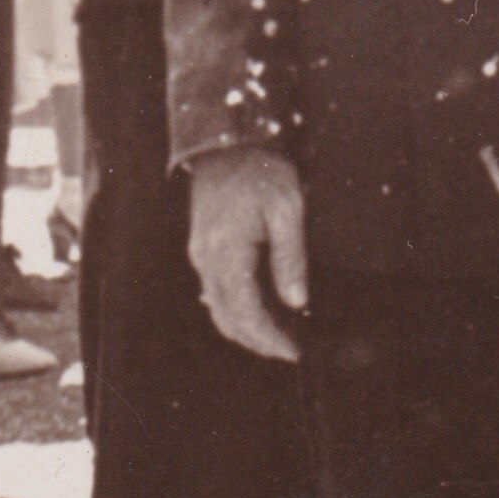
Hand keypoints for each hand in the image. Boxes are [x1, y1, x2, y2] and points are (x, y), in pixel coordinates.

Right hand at [186, 145, 307, 360]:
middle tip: (289, 351)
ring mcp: (200, 255)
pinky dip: (236, 309)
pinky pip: (216, 291)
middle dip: (258, 340)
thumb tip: (298, 301)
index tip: (294, 351)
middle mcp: (206, 260)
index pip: (246, 312)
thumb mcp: (288, 211)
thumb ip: (291, 258)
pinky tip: (260, 311)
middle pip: (227, 317)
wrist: (228, 146)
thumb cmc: (263, 173)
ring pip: (219, 308)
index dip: (269, 337)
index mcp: (226, 253)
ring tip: (278, 337)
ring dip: (246, 329)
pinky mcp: (203, 249)